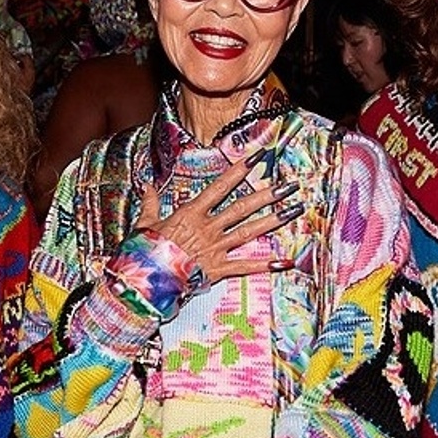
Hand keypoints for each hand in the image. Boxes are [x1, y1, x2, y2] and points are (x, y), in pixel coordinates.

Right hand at [135, 156, 300, 286]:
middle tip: (288, 186)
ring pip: (249, 232)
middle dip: (267, 195)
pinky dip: (266, 264)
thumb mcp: (145, 223)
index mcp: (191, 213)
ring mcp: (215, 248)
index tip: (256, 158)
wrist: (145, 280)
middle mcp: (208, 228)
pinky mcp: (217, 269)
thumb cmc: (144, 252)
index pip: (220, 186)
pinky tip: (285, 261)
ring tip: (293, 211)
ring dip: (273, 221)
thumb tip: (146, 186)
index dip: (239, 171)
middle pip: (242, 207)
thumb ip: (150, 203)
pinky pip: (245, 266)